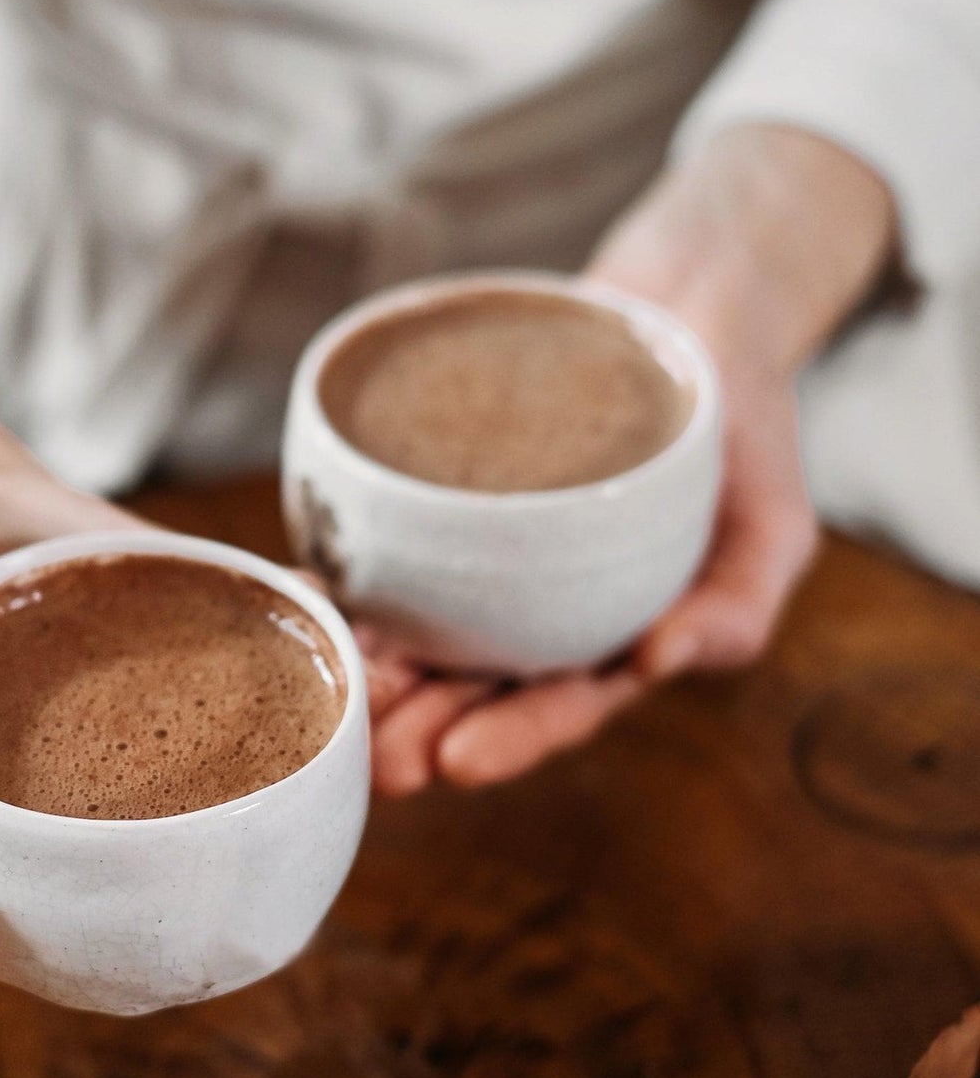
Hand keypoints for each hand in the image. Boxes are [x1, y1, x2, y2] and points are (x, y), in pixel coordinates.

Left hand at [366, 123, 896, 795]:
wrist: (684, 316)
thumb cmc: (740, 431)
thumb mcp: (772, 526)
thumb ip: (736, 607)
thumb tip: (657, 661)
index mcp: (612, 643)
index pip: (560, 707)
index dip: (511, 739)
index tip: (456, 762)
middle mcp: (539, 616)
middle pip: (472, 687)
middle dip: (418, 728)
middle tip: (371, 759)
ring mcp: (487, 562)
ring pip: (419, 629)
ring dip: (371, 667)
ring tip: (328, 696)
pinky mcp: (446, 504)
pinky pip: (392, 548)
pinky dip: (348, 575)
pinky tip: (306, 594)